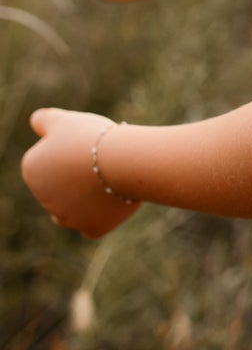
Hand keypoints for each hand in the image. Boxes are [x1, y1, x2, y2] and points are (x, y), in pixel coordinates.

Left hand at [21, 109, 141, 238]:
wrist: (121, 161)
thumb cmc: (91, 138)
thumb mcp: (64, 120)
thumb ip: (44, 121)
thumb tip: (36, 122)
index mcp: (32, 170)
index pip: (48, 161)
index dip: (67, 150)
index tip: (85, 143)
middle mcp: (44, 199)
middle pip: (59, 187)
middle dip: (74, 177)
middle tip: (99, 158)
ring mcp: (67, 218)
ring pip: (71, 210)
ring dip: (82, 199)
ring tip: (106, 179)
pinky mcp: (91, 228)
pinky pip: (92, 225)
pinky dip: (99, 216)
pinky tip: (109, 201)